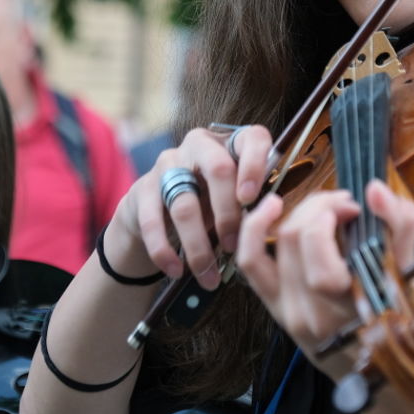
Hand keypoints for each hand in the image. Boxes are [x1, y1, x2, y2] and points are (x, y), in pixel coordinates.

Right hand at [108, 125, 273, 289]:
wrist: (158, 211)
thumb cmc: (209, 203)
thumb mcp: (233, 198)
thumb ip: (252, 203)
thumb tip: (270, 226)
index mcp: (230, 144)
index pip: (252, 138)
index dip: (256, 164)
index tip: (252, 199)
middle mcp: (199, 146)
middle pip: (218, 168)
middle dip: (229, 213)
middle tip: (234, 247)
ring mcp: (168, 165)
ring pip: (185, 205)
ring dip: (199, 246)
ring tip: (210, 275)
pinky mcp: (143, 189)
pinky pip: (152, 222)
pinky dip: (164, 251)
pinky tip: (176, 270)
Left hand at [236, 178, 413, 413]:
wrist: (387, 378)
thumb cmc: (404, 323)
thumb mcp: (410, 274)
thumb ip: (399, 226)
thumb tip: (374, 188)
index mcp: (349, 305)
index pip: (316, 244)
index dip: (330, 211)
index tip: (357, 206)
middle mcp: (313, 312)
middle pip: (295, 237)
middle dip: (319, 207)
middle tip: (344, 204)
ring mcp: (290, 314)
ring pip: (274, 245)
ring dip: (297, 215)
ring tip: (321, 210)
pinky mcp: (277, 312)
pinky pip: (252, 265)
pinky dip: (255, 232)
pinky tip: (270, 209)